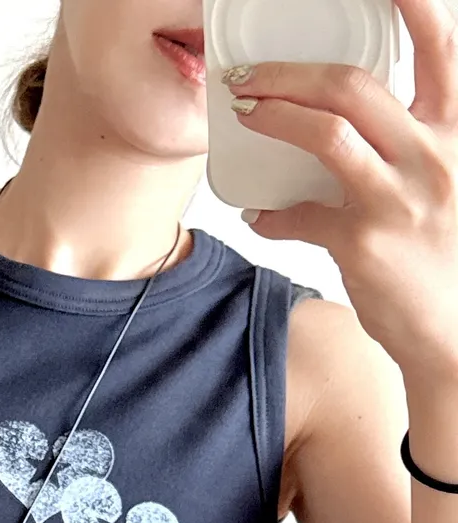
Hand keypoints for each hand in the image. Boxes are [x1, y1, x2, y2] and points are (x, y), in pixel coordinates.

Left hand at [228, 0, 457, 384]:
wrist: (457, 331)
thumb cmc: (447, 255)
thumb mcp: (447, 181)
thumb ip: (414, 144)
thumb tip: (349, 123)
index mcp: (456, 131)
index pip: (440, 46)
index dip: (412, 4)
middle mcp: (433, 155)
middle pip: (355, 85)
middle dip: (292, 72)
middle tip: (253, 74)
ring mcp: (399, 198)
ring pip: (327, 134)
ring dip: (274, 117)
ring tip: (246, 114)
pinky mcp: (365, 243)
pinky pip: (302, 215)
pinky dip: (272, 215)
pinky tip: (260, 216)